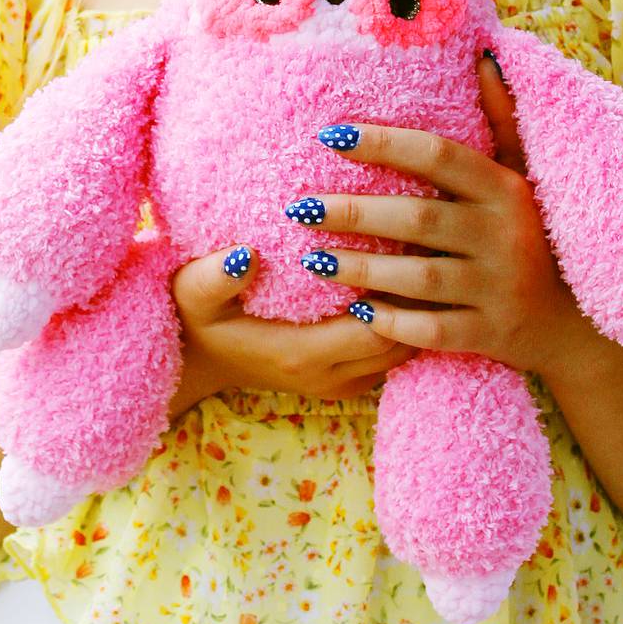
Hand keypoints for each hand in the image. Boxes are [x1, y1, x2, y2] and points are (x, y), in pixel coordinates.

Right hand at [169, 244, 408, 415]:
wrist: (198, 359)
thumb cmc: (198, 318)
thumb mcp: (192, 293)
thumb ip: (213, 277)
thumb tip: (245, 255)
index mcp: (301, 353)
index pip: (377, 329)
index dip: (401, 290)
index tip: (408, 241)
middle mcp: (330, 376)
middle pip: (404, 342)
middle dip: (422, 298)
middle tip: (430, 242)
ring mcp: (342, 383)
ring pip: (406, 350)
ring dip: (419, 310)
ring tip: (426, 256)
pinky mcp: (348, 380)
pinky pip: (393, 354)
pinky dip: (406, 321)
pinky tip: (407, 280)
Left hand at [298, 56, 584, 377]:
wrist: (579, 322)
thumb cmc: (539, 234)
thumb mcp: (527, 174)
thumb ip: (503, 118)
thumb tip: (484, 55)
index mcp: (506, 189)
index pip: (437, 156)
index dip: (383, 144)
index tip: (330, 135)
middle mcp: (504, 236)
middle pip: (417, 219)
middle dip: (354, 212)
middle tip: (299, 206)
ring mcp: (498, 289)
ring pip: (419, 279)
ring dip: (362, 268)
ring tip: (313, 258)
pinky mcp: (491, 335)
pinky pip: (433, 331)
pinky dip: (393, 323)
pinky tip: (355, 310)